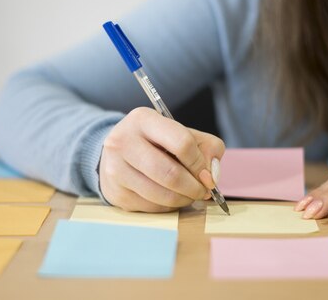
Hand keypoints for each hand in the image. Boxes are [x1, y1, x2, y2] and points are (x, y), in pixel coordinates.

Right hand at [99, 107, 224, 211]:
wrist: (118, 153)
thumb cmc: (156, 142)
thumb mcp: (181, 132)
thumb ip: (206, 147)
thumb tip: (211, 174)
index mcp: (143, 120)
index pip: (182, 143)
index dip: (200, 163)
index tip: (208, 174)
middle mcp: (123, 142)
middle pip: (170, 174)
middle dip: (194, 187)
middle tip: (204, 191)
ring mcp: (116, 169)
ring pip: (162, 195)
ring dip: (184, 199)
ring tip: (190, 195)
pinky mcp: (116, 193)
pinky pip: (152, 207)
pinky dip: (168, 206)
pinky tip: (171, 197)